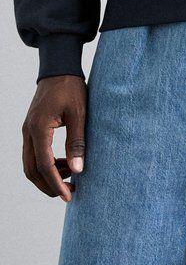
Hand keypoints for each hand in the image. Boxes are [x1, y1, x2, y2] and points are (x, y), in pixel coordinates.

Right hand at [22, 75, 86, 201]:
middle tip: (68, 193)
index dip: (55, 184)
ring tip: (70, 176)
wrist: (59, 68)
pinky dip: (46, 163)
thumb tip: (78, 169)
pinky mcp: (32, 128)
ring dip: (47, 175)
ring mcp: (28, 130)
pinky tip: (64, 162)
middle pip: (31, 170)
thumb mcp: (79, 114)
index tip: (68, 196)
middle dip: (48, 185)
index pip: (44, 166)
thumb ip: (77, 142)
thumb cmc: (71, 88)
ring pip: (30, 163)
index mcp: (39, 129)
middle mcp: (29, 132)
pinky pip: (34, 153)